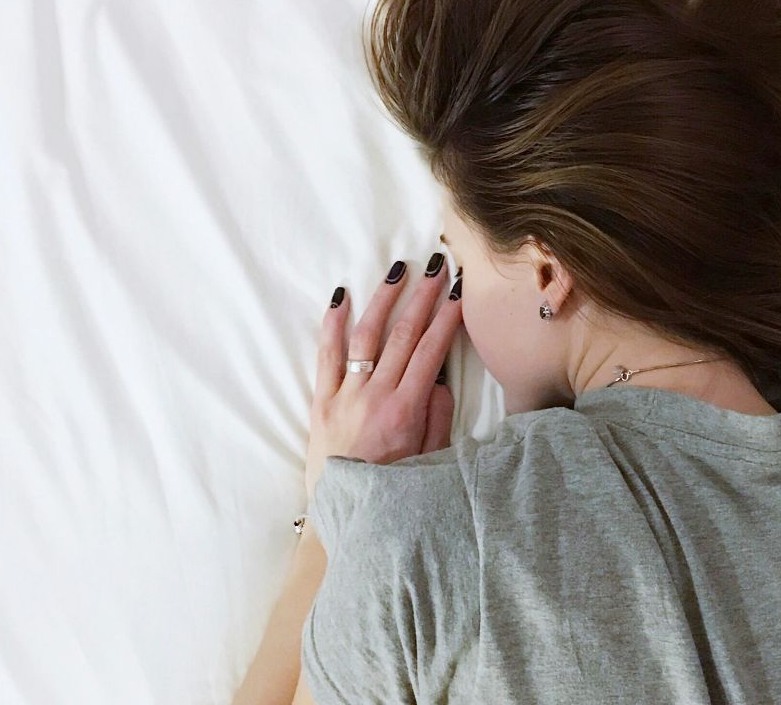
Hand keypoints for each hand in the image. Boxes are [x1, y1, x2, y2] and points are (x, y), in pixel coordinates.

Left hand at [304, 256, 458, 503]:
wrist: (343, 514)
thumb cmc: (392, 491)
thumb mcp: (429, 460)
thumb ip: (437, 418)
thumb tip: (441, 379)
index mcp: (405, 410)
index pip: (432, 351)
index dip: (447, 317)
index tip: (460, 292)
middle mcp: (375, 396)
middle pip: (403, 335)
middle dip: (423, 296)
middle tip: (436, 267)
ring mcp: (345, 395)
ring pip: (366, 336)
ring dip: (384, 300)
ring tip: (397, 271)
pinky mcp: (321, 401)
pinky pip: (326, 356)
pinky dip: (332, 324)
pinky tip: (341, 298)